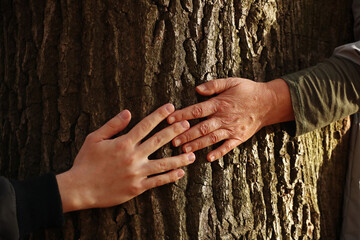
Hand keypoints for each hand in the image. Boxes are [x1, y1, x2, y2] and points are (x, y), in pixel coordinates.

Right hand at [56, 104, 194, 212]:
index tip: (171, 107)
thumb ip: (113, 125)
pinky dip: (170, 177)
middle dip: (175, 131)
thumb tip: (128, 113)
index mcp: (124, 143)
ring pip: (163, 163)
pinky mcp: (137, 187)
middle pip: (159, 141)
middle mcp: (133, 156)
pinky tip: (181, 172)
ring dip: (179, 157)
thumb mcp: (94, 138)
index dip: (159, 115)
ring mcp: (137, 173)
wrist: (79, 188)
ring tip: (193, 153)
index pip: (146, 125)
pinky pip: (157, 181)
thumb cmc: (85, 162)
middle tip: (188, 124)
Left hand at [167, 78, 293, 161]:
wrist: (268, 102)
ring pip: (211, 138)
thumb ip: (214, 85)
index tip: (169, 120)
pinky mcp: (239, 137)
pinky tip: (209, 158)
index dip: (182, 115)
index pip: (197, 110)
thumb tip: (197, 89)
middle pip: (201, 127)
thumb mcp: (231, 82)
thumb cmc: (248, 90)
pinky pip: (228, 147)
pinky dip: (219, 152)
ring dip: (197, 145)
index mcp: (219, 104)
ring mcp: (232, 129)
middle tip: (172, 141)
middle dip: (186, 134)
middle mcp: (224, 118)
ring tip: (184, 150)